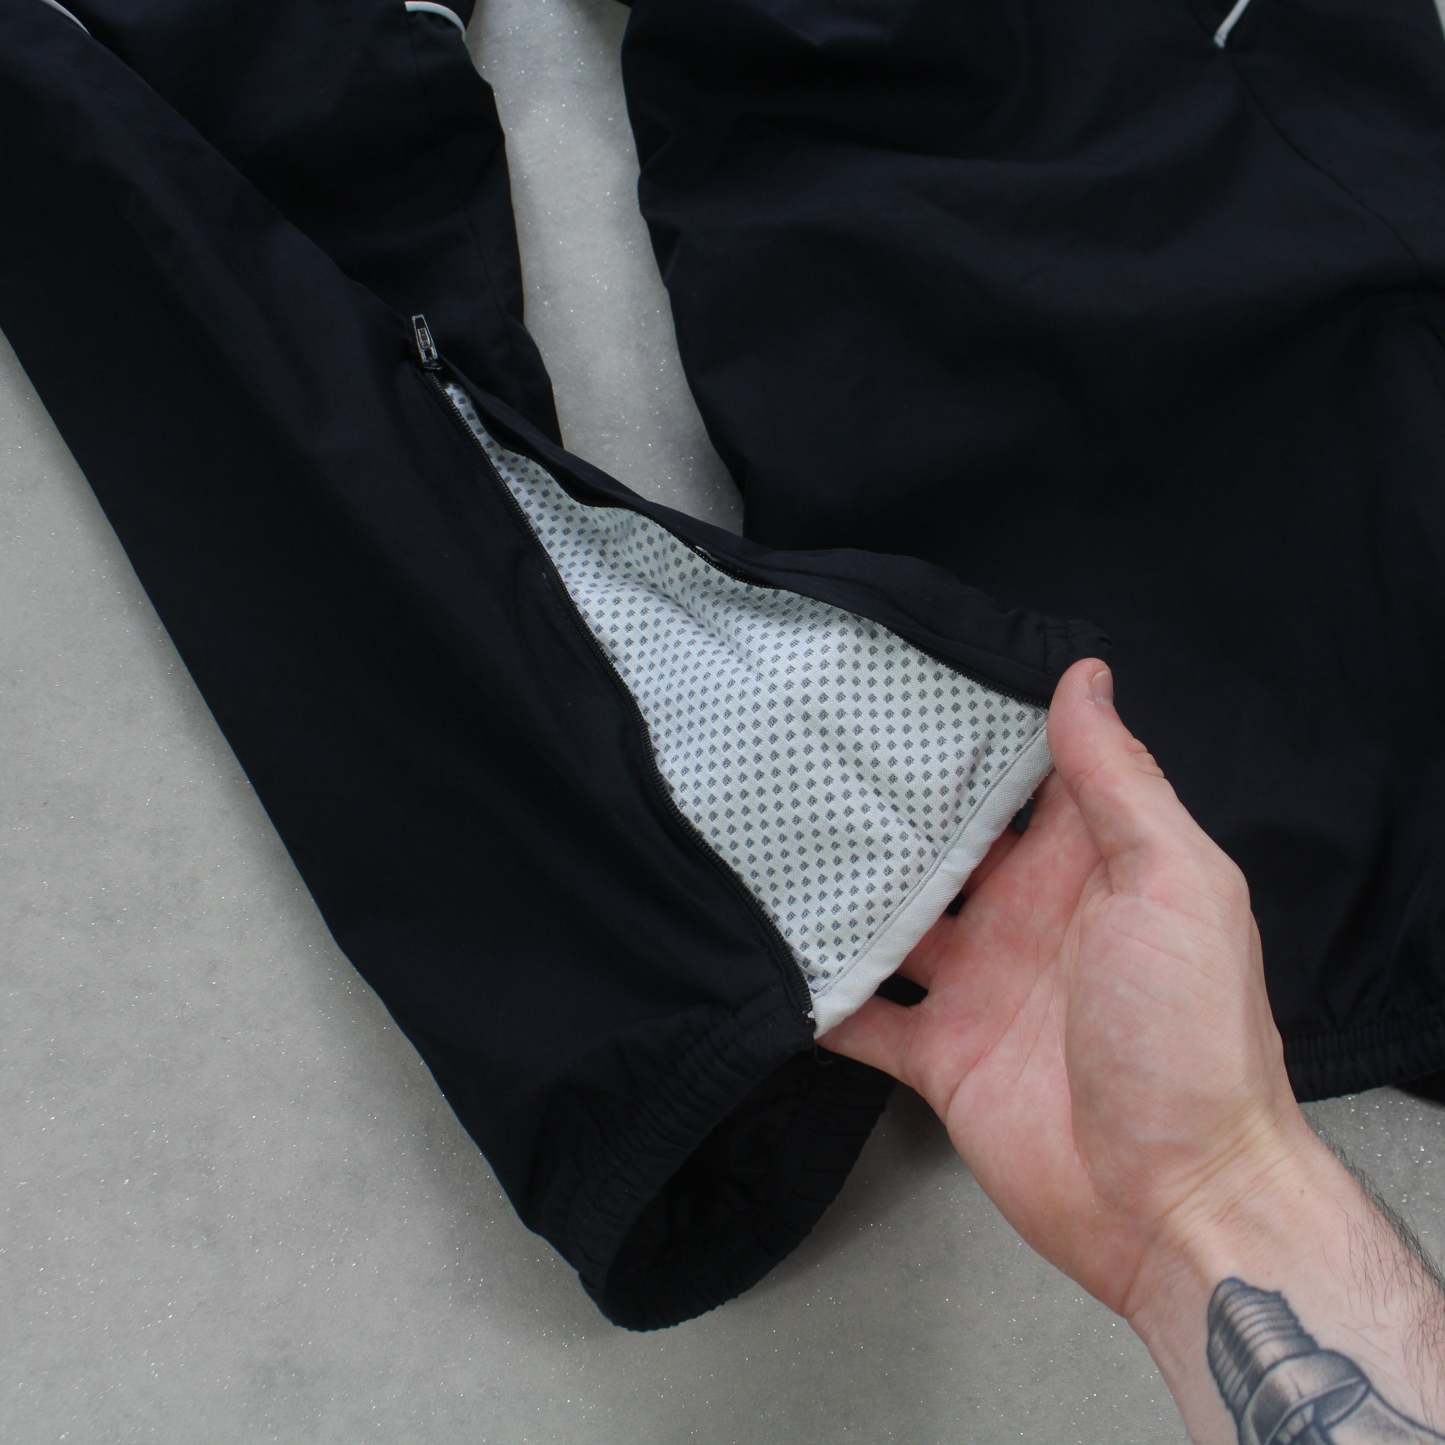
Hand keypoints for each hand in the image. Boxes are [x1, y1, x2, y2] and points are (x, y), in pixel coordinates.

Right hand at [821, 658, 1309, 1319]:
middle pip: (948, 846)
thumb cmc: (1189, 1033)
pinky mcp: (940, 1056)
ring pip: (894, 922)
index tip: (907, 677)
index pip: (1027, 779)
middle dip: (891, 805)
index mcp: (1087, 869)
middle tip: (808, 747)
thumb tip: (1084, 676)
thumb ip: (1121, 783)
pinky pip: (865, 1017)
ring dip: (845, 892)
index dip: (976, 730)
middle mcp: (1027, 917)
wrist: (1174, 1198)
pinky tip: (767, 958)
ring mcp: (980, 987)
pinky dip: (821, 995)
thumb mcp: (1173, 884)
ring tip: (771, 837)